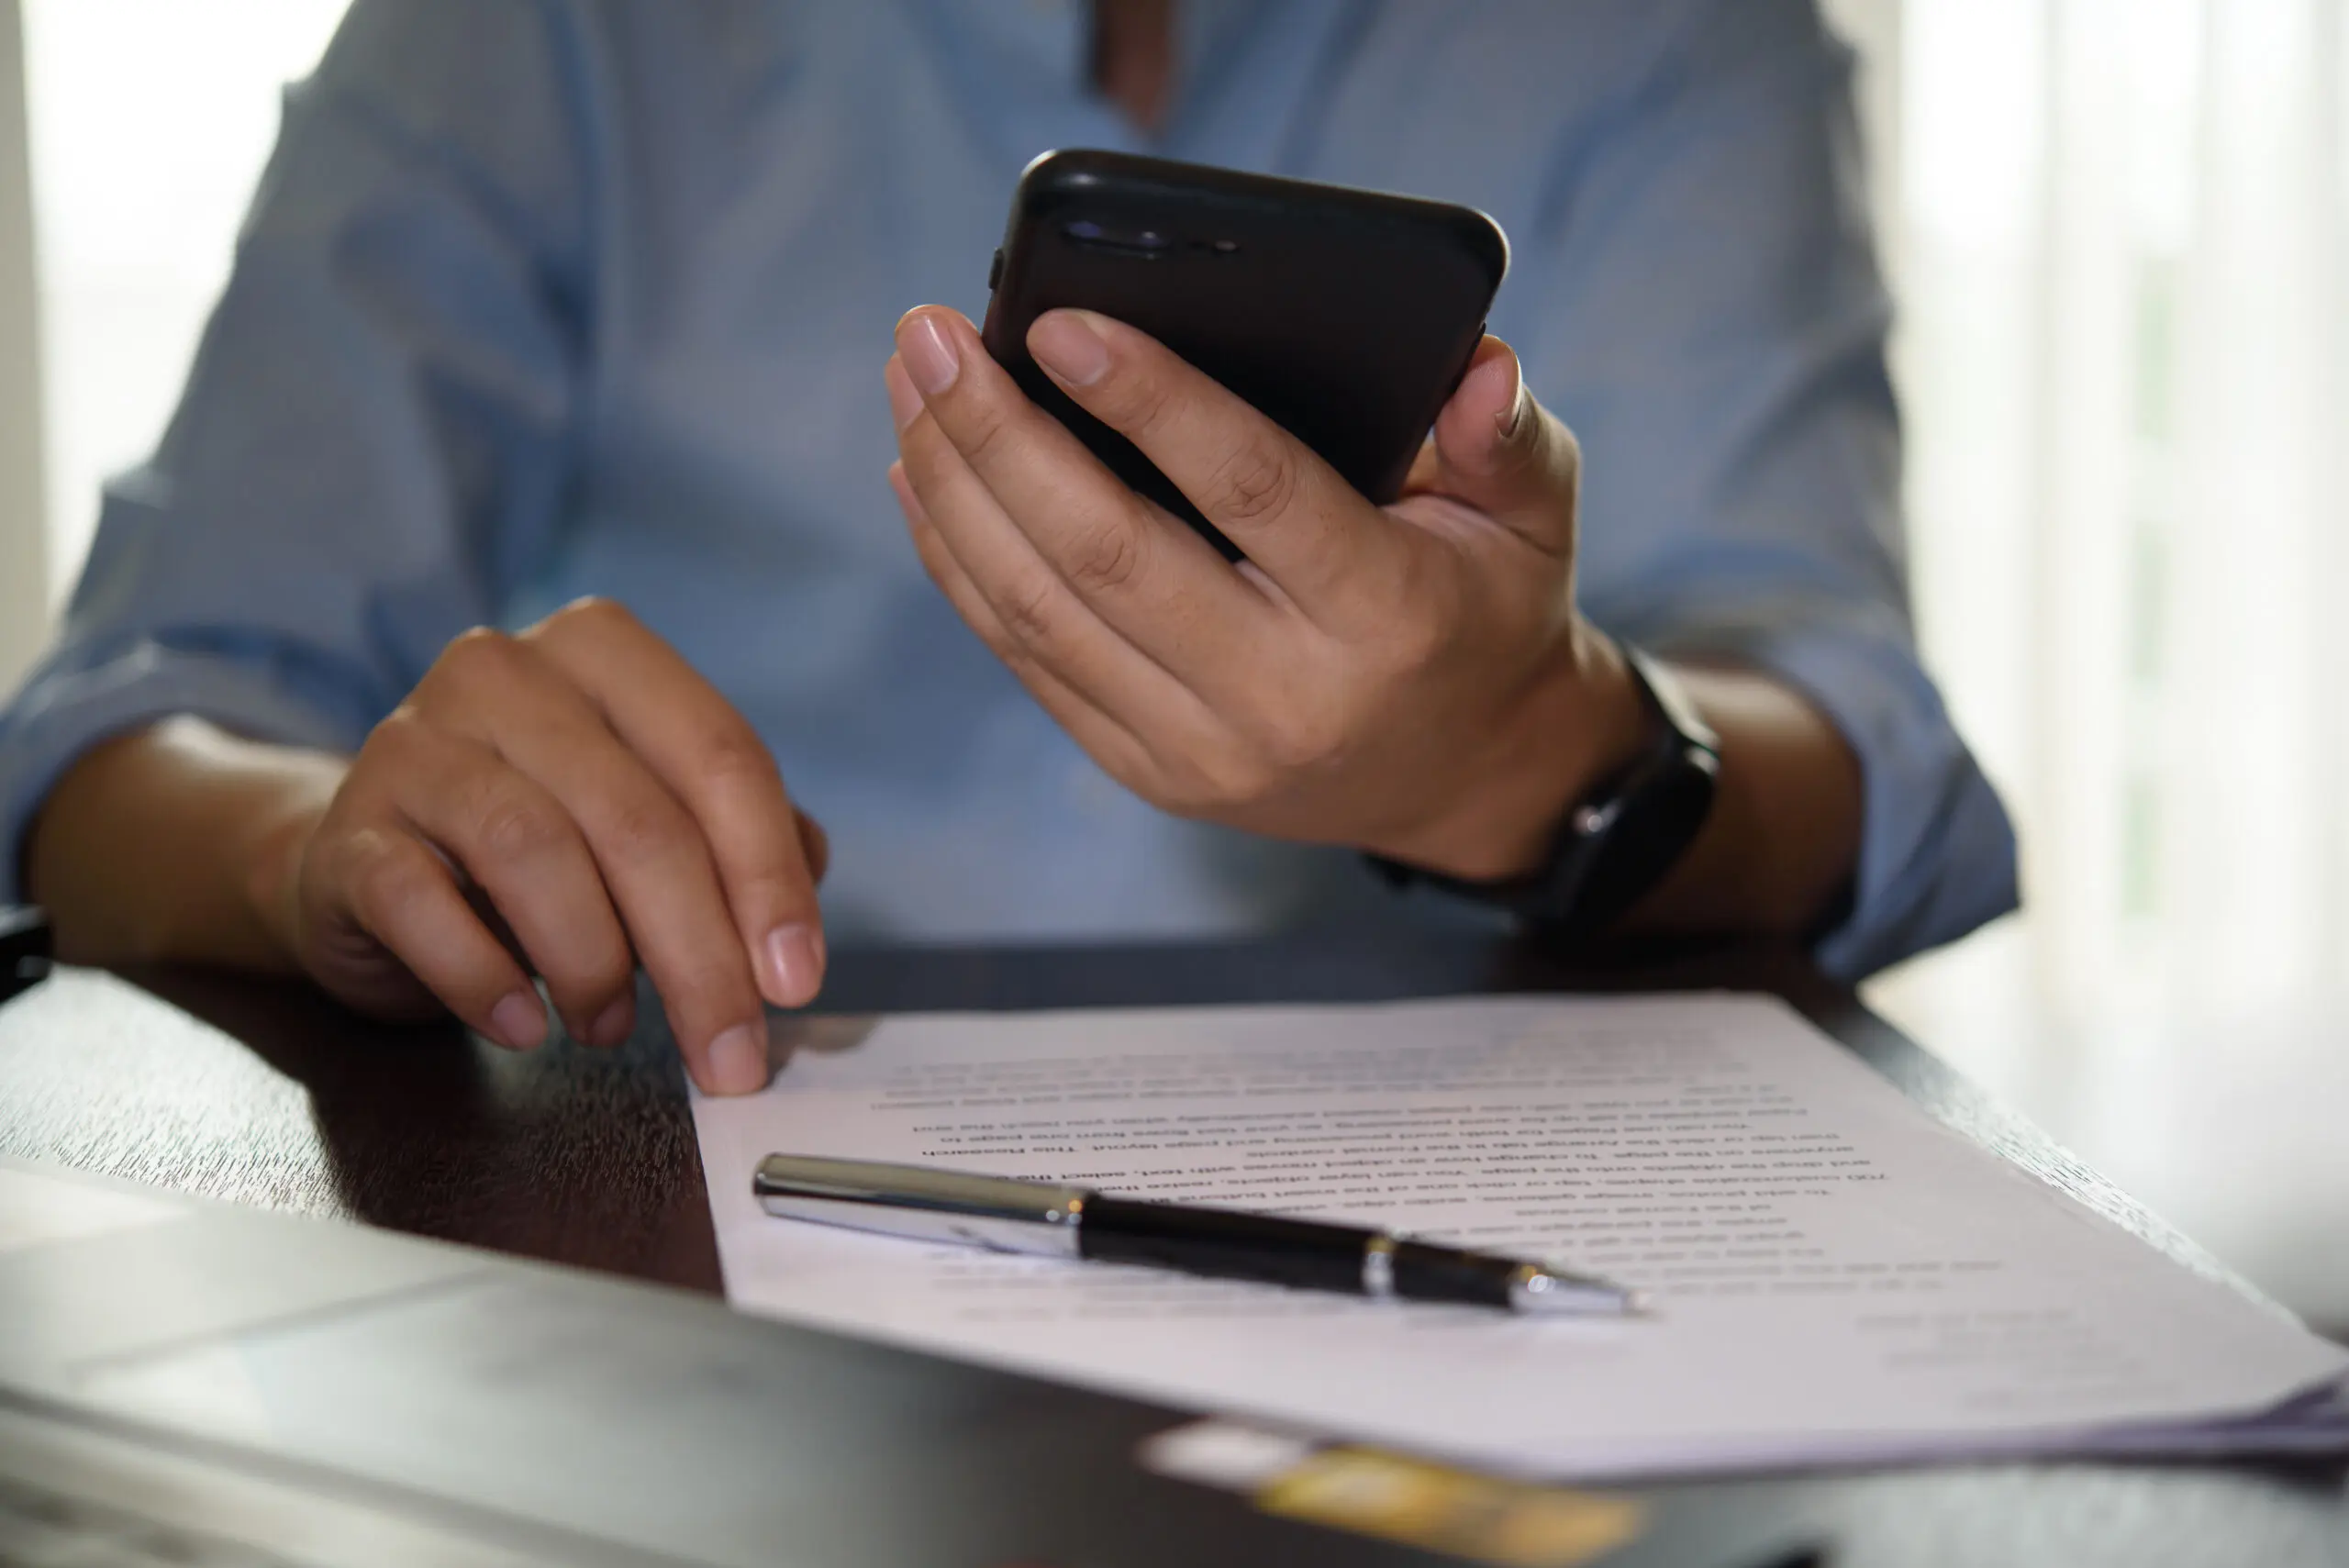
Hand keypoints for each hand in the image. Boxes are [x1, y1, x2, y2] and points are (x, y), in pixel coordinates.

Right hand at [257, 598, 825, 1094]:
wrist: (370, 864)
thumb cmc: (546, 840)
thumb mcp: (654, 821)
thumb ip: (740, 846)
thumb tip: (795, 929)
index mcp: (604, 651)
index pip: (719, 757)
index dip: (768, 877)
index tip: (796, 982)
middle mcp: (504, 672)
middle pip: (636, 819)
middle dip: (699, 956)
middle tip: (729, 1056)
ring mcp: (413, 743)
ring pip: (534, 853)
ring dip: (593, 966)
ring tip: (613, 1028)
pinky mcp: (349, 830)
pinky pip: (421, 905)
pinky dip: (484, 980)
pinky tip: (523, 1028)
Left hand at [884, 307, 1648, 879]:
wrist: (1459, 777)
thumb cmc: (1483, 607)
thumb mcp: (1531, 517)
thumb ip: (1505, 434)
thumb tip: (1475, 363)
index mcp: (1383, 616)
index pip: (1251, 493)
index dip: (1151, 403)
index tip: (1059, 322)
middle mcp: (1283, 696)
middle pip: (1107, 555)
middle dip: (999, 436)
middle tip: (929, 332)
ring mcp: (1201, 750)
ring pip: (1041, 612)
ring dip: (957, 490)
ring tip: (910, 381)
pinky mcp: (1147, 770)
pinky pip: (1028, 660)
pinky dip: (959, 565)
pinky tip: (922, 475)